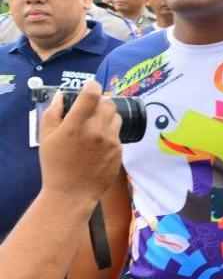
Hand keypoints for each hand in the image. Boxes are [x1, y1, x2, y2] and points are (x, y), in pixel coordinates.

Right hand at [40, 80, 120, 203]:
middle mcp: (96, 131)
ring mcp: (110, 141)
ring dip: (108, 116)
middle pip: (108, 103)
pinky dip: (110, 133)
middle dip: (101, 101)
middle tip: (93, 107)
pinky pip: (117, 134)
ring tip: (97, 125)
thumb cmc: (55, 165)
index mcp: (76, 125)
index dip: (92, 85)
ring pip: (116, 117)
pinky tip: (99, 143)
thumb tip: (61, 95)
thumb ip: (53, 113)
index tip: (90, 86)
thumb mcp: (46, 138)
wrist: (72, 193)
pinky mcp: (119, 151)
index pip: (92, 94)